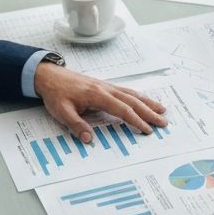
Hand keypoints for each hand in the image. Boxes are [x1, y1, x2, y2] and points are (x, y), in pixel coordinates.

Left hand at [34, 64, 166, 143]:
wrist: (50, 76)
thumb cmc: (56, 94)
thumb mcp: (61, 111)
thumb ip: (76, 125)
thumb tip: (89, 139)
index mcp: (98, 96)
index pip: (123, 110)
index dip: (136, 120)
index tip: (147, 130)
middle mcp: (107, 89)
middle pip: (133, 101)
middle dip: (150, 112)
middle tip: (163, 122)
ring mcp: (108, 86)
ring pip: (133, 94)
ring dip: (148, 103)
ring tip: (162, 110)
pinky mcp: (106, 86)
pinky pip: (127, 91)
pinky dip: (140, 97)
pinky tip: (145, 101)